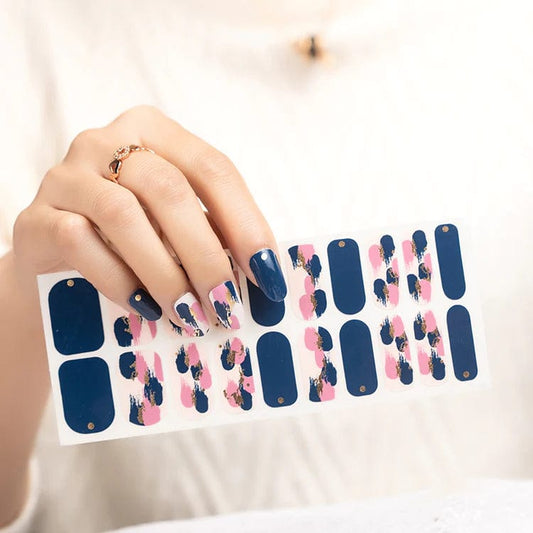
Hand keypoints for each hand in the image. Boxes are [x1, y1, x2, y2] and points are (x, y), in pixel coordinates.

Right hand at [13, 106, 286, 332]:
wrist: (62, 267)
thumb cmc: (134, 244)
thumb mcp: (177, 229)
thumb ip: (213, 237)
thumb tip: (266, 276)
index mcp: (156, 133)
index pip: (213, 169)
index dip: (246, 224)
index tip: (268, 275)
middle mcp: (108, 141)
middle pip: (169, 190)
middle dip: (207, 255)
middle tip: (227, 305)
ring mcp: (66, 176)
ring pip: (123, 215)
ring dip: (166, 273)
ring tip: (191, 315)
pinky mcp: (35, 217)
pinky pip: (78, 242)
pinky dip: (119, 281)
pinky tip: (145, 309)